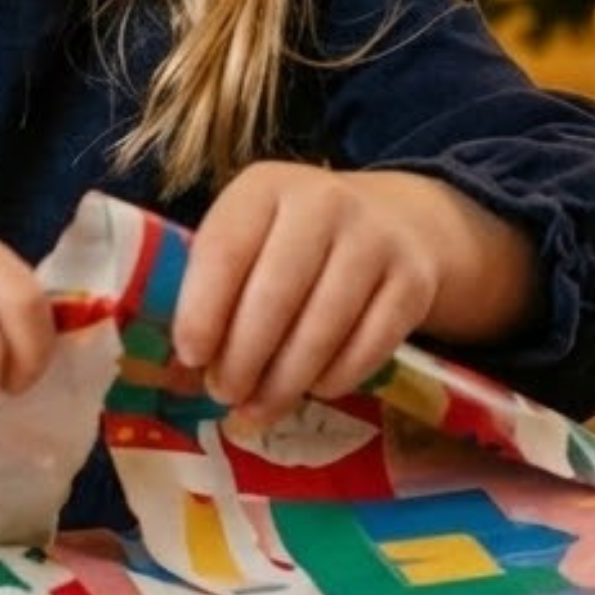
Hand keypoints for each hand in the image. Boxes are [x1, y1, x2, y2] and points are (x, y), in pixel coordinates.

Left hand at [169, 160, 536, 428]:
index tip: (190, 357)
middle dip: (242, 358)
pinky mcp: (413, 282)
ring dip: (284, 381)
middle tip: (224, 394)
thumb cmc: (292, 240)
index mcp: (265, 186)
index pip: (225, 250)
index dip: (202, 311)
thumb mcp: (249, 238)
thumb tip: (181, 373)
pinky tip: (313, 388)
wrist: (392, 219)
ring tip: (258, 408)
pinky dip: (335, 378)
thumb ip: (214, 290)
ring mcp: (374, 240)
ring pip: (323, 327)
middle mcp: (323, 202)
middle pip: (275, 295)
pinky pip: (369, 347)